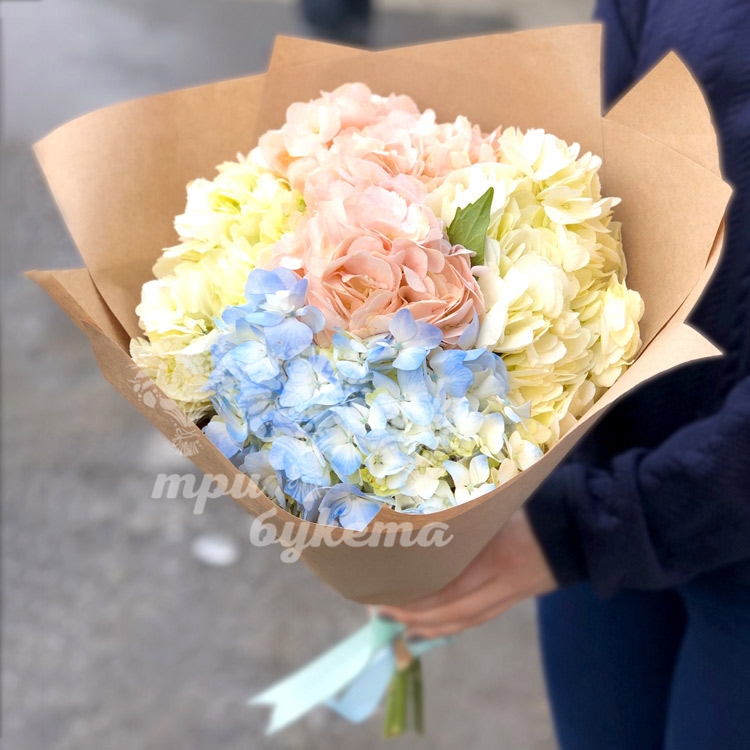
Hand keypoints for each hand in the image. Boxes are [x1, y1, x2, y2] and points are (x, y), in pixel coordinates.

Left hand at [378, 509, 556, 638]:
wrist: (582, 527)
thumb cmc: (536, 507)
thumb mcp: (499, 510)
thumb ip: (468, 522)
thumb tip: (426, 526)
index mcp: (498, 554)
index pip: (451, 587)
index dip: (419, 598)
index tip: (389, 595)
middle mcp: (505, 581)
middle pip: (456, 611)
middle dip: (417, 617)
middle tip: (383, 614)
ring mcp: (513, 593)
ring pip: (469, 620)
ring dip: (433, 627)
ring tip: (403, 628)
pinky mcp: (518, 596)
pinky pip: (482, 616)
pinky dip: (455, 624)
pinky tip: (436, 625)